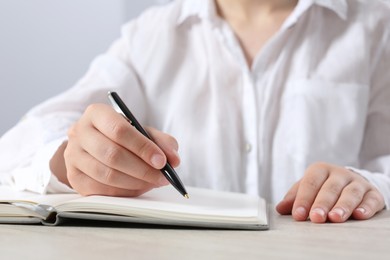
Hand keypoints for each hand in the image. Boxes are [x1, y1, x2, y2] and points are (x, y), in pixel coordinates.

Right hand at [61, 104, 178, 196]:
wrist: (95, 144)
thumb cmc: (123, 137)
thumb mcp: (143, 132)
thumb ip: (162, 142)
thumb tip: (174, 160)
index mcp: (96, 113)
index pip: (120, 130)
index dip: (143, 148)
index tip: (162, 161)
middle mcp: (79, 132)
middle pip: (113, 155)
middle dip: (143, 169)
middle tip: (162, 177)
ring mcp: (72, 155)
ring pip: (106, 175)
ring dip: (135, 183)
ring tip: (153, 182)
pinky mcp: (73, 177)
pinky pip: (100, 190)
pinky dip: (124, 192)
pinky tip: (138, 188)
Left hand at [276, 162, 384, 222]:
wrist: (349, 182)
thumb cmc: (322, 187)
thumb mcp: (306, 188)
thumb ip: (294, 198)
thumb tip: (279, 208)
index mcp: (320, 170)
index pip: (310, 183)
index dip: (303, 199)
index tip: (298, 215)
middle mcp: (339, 174)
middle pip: (330, 188)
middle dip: (322, 204)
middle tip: (316, 218)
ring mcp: (357, 182)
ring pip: (350, 193)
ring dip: (343, 206)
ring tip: (335, 218)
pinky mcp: (373, 193)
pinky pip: (371, 199)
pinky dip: (366, 207)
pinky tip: (360, 215)